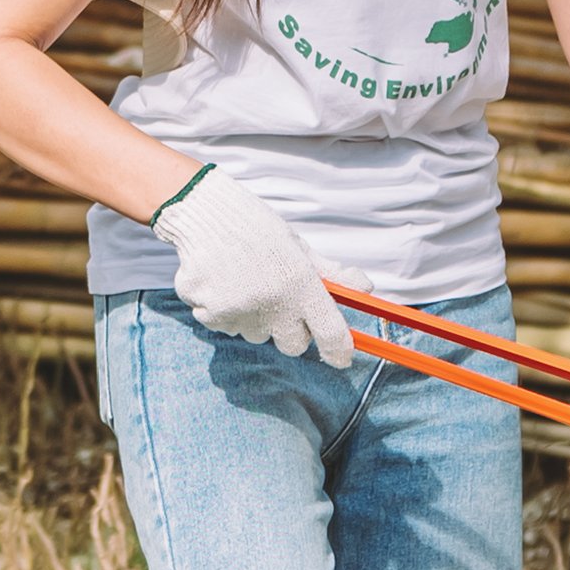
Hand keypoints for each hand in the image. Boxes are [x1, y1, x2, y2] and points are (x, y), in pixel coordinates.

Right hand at [154, 160, 350, 366]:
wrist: (204, 212)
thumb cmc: (256, 229)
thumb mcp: (299, 248)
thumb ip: (332, 274)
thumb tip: (365, 289)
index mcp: (299, 282)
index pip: (330, 332)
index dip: (340, 350)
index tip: (342, 357)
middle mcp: (271, 302)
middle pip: (294, 346)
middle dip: (292, 332)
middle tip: (283, 305)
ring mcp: (238, 311)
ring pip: (257, 336)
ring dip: (256, 320)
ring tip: (244, 283)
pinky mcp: (209, 314)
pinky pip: (226, 328)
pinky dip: (225, 313)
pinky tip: (222, 284)